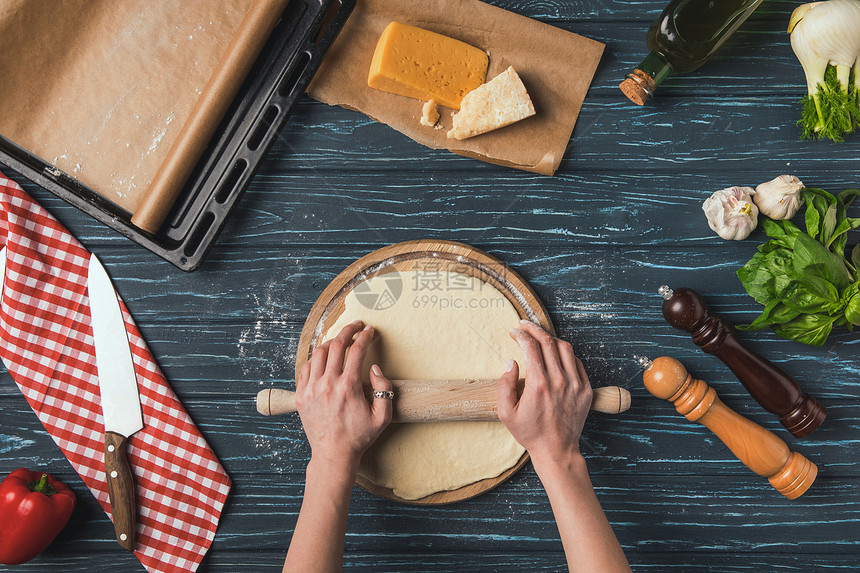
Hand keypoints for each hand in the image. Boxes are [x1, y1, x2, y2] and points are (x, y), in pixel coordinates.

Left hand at [296, 320, 392, 468]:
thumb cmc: (359, 436)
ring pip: (319, 353)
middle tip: (356, 326)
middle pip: (336, 345)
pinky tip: (324, 358)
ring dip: (331, 342)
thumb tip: (375, 368)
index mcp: (348, 387)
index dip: (365, 336)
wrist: (333, 454)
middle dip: (348, 330)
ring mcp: (311, 389)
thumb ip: (383, 389)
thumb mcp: (382, 416)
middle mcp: (328, 384)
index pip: (357, 351)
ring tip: (341, 340)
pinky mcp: (301, 395)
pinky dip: (316, 358)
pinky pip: (306, 367)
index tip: (370, 331)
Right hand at [497, 320, 592, 465]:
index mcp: (539, 385)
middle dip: (534, 329)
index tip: (514, 331)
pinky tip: (555, 354)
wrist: (556, 450)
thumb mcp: (505, 413)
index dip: (521, 335)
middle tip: (525, 325)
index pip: (531, 347)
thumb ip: (504, 385)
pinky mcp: (585, 390)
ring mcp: (575, 384)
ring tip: (540, 337)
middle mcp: (559, 381)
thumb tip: (511, 362)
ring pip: (565, 348)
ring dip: (551, 338)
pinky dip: (565, 353)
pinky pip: (577, 362)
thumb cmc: (530, 433)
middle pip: (548, 342)